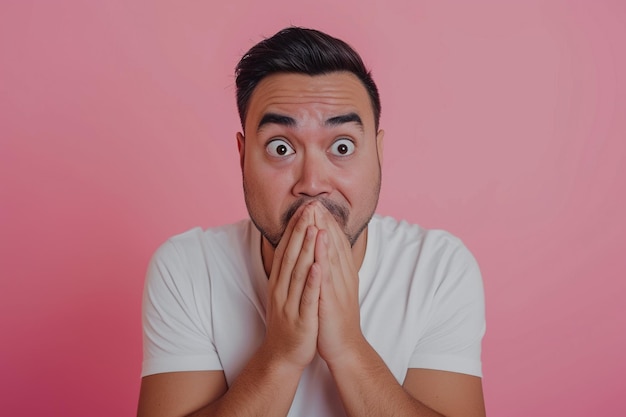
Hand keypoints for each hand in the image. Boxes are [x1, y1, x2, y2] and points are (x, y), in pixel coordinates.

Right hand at [261, 204, 321, 370]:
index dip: (294, 228)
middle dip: (300, 230)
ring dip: (306, 250)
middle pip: (291, 255)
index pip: (286, 249)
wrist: (283, 355)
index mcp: (279, 281)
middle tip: (309, 208)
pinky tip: (319, 266)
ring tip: (314, 228)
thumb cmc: (289, 319)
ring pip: (298, 273)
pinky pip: (307, 298)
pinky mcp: (301, 319)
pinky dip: (312, 281)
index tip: (304, 208)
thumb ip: (291, 270)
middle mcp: (281, 289)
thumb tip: (295, 246)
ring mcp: (290, 304)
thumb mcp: (287, 291)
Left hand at [311, 202, 364, 366]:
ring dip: (324, 233)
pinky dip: (323, 259)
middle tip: (316, 200)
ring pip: (331, 255)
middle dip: (324, 221)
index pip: (336, 242)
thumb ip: (334, 270)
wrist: (345, 347)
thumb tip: (327, 254)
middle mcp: (343, 276)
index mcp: (343, 273)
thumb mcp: (337, 289)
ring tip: (317, 214)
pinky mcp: (331, 300)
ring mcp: (338, 287)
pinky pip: (326, 276)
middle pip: (334, 244)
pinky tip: (318, 245)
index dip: (327, 223)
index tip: (318, 205)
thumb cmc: (337, 318)